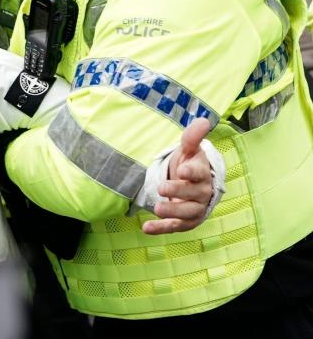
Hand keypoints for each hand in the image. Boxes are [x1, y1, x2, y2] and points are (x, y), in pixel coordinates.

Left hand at [142, 118, 214, 234]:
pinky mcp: (185, 222)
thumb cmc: (189, 164)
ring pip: (187, 213)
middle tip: (161, 188)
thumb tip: (203, 121)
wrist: (191, 185)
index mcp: (202, 173)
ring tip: (156, 208)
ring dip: (172, 212)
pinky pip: (174, 227)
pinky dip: (161, 229)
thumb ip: (192, 136)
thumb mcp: (189, 149)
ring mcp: (194, 209)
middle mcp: (202, 192)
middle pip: (194, 194)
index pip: (200, 173)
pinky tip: (145, 228)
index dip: (192, 172)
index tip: (182, 170)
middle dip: (178, 191)